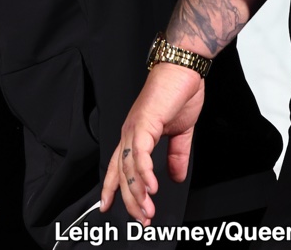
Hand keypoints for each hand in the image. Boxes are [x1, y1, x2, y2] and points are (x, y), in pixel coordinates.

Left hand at [100, 63, 203, 224]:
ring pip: (128, 166)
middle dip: (130, 199)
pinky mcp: (144, 123)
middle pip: (121, 173)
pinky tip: (151, 186)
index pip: (118, 167)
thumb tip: (176, 177)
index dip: (111, 188)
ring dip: (138, 191)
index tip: (107, 207)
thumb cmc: (179, 94)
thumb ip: (176, 156)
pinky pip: (140, 152)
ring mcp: (135, 128)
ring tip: (146, 210)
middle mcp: (130, 133)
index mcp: (135, 135)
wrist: (183, 69)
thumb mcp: (181, 133)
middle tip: (140, 220)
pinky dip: (144, 171)